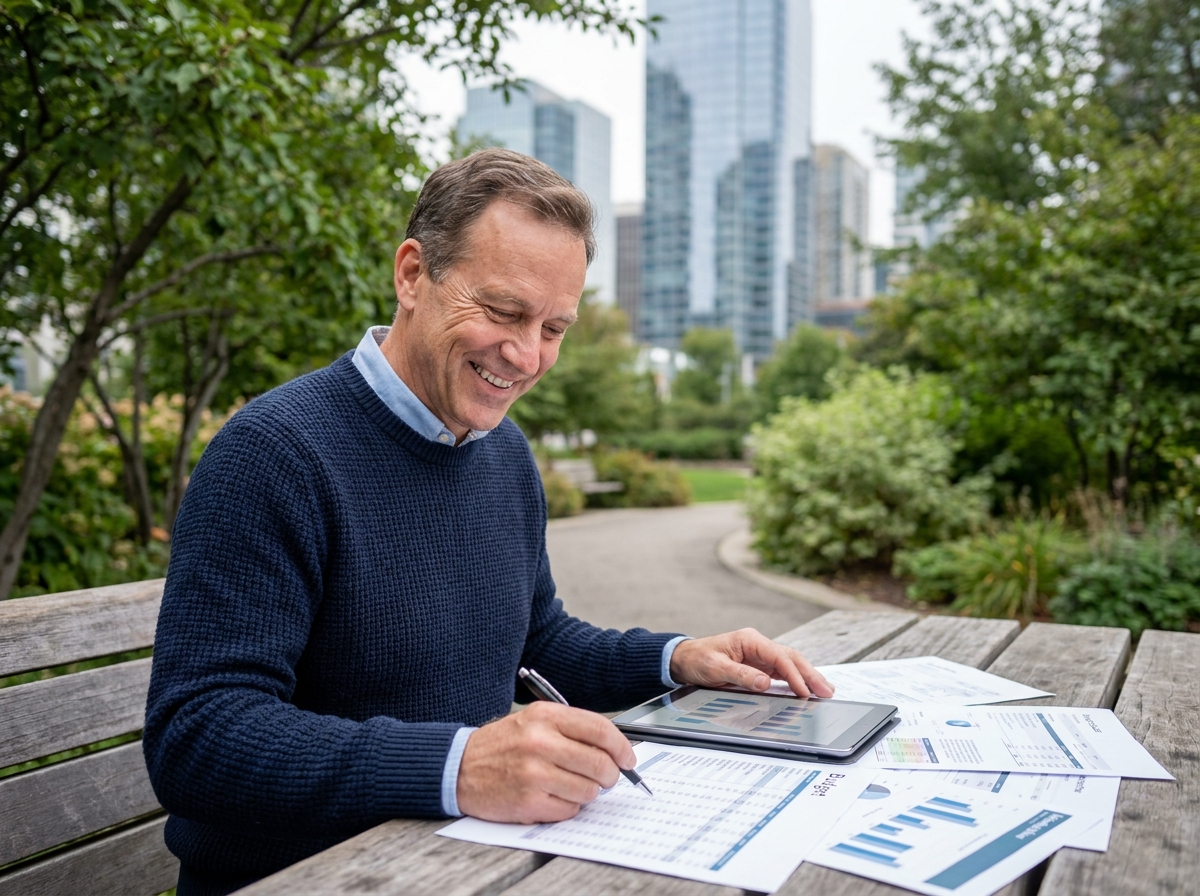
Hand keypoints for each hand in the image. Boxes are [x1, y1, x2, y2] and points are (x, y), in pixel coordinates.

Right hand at [456, 701, 635, 822]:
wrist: (459, 767)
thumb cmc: (502, 745)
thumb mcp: (534, 721)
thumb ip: (571, 730)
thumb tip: (614, 748)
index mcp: (545, 716)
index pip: (600, 729)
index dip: (621, 747)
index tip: (628, 758)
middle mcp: (540, 742)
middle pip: (599, 762)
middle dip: (610, 775)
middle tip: (606, 778)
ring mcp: (534, 773)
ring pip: (589, 789)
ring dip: (587, 792)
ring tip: (571, 785)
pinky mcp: (528, 801)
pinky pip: (570, 809)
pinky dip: (568, 806)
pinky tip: (553, 796)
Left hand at [669, 628, 833, 697]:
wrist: (684, 659)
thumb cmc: (698, 659)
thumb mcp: (715, 668)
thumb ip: (740, 675)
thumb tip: (765, 683)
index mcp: (750, 640)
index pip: (779, 656)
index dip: (793, 674)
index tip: (804, 690)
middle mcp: (758, 645)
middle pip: (791, 658)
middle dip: (810, 674)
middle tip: (827, 691)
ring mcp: (760, 655)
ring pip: (790, 664)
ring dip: (807, 677)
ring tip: (825, 690)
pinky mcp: (758, 665)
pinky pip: (782, 672)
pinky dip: (796, 680)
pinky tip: (807, 689)